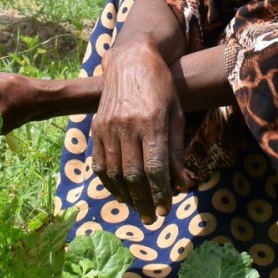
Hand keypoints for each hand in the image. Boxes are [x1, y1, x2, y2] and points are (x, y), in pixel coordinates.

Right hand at [91, 44, 188, 222]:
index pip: (155, 168)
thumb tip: (180, 184)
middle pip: (133, 174)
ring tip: (137, 209)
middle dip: (143, 201)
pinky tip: (119, 193)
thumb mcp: (176, 114)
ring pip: (115, 172)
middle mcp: (128, 126)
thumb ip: (176, 150)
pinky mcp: (97, 127)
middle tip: (151, 217)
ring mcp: (109, 127)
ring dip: (126, 196)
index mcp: (152, 122)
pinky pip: (99, 162)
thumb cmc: (161, 87)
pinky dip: (108, 182)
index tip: (165, 210)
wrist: (131, 60)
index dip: (159, 193)